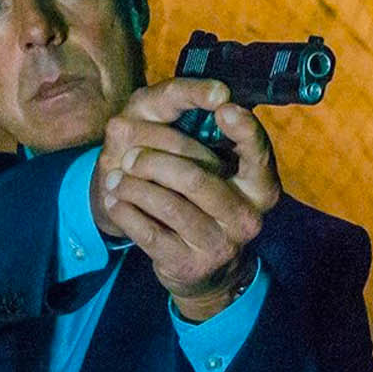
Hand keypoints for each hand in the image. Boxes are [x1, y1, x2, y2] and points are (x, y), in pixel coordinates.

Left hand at [92, 77, 281, 319]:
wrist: (194, 266)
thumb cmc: (196, 199)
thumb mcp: (203, 161)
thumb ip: (190, 124)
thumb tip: (156, 112)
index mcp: (259, 185)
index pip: (257, 151)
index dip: (242, 128)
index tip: (221, 105)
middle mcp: (247, 215)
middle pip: (196, 176)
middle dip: (153, 159)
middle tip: (127, 155)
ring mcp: (220, 244)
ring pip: (168, 204)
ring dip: (132, 185)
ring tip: (113, 177)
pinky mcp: (189, 264)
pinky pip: (148, 232)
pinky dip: (126, 211)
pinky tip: (115, 199)